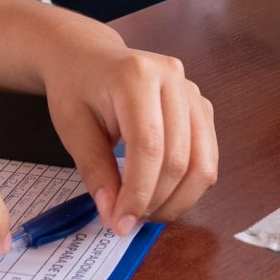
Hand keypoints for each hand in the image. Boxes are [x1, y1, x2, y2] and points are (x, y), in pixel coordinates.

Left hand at [40, 36, 218, 234]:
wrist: (90, 58)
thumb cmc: (77, 88)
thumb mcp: (73, 127)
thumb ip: (95, 170)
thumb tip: (115, 215)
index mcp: (136, 75)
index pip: (149, 146)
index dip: (138, 192)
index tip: (120, 222)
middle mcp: (173, 78)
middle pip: (179, 158)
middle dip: (155, 200)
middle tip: (127, 220)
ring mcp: (193, 91)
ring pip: (203, 163)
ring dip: (177, 200)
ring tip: (145, 212)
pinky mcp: (201, 107)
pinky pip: (207, 158)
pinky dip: (188, 187)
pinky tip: (161, 195)